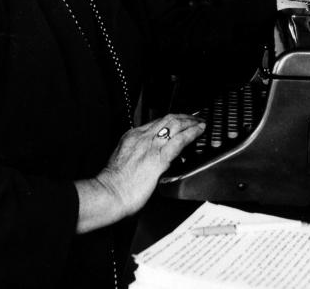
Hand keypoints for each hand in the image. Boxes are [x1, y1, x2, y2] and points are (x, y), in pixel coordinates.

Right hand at [75, 114, 204, 231]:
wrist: (109, 192)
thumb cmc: (114, 183)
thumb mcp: (123, 160)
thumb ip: (136, 155)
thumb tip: (148, 158)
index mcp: (132, 136)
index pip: (155, 123)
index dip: (170, 121)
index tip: (178, 122)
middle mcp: (142, 136)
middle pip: (167, 119)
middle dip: (182, 117)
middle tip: (193, 118)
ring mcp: (151, 145)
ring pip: (175, 124)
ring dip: (190, 122)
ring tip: (199, 122)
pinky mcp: (160, 157)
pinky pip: (180, 140)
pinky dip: (192, 133)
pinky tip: (199, 131)